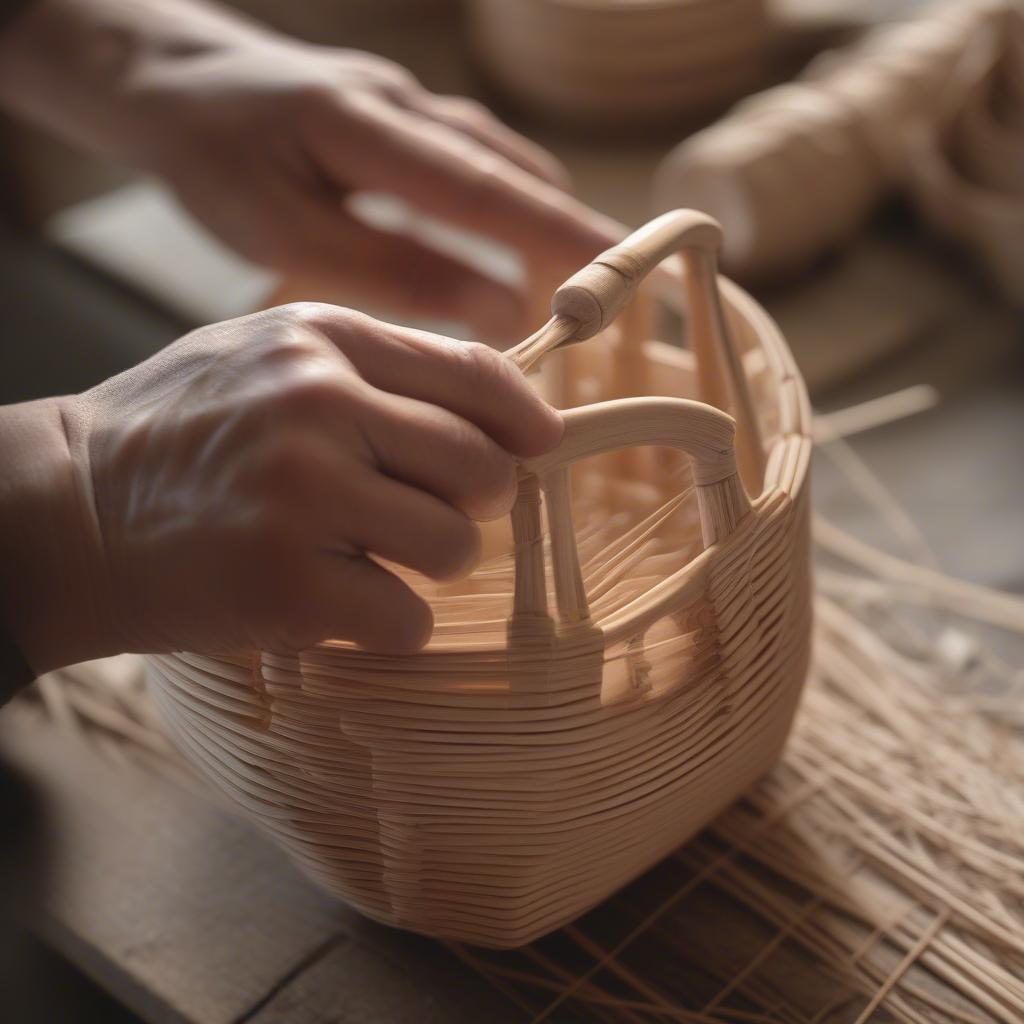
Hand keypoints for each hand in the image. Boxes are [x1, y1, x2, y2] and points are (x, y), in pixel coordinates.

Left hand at [0, 0, 621, 340]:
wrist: (173, 77)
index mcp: (365, 126)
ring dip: (547, 218)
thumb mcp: (283, 228)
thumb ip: (392, 267)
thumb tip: (500, 307)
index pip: (484, 188)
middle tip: (624, 290)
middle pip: (512, 169)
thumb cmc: (215, 158)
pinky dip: (514, 204)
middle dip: (572, 230)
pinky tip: (523, 243)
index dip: (556, 235)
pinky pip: (480, 159)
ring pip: (503, 161)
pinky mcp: (406, 116)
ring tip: (584, 279)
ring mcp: (410, 103)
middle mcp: (404, 104)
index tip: (616, 276)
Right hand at [2, 304, 562, 671]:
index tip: (540, 444)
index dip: (526, 418)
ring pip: (455, 548)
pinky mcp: (287, 585)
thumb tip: (500, 406)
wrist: (64, 509)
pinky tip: (332, 603)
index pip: (476, 373)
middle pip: (483, 469)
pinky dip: (386, 623)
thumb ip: (374, 367)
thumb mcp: (267, 357)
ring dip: (425, 565)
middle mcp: (318, 405)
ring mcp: (303, 495)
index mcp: (322, 340)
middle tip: (420, 513)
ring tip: (361, 555)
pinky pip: (408, 620)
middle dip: (470, 504)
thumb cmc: (181, 433)